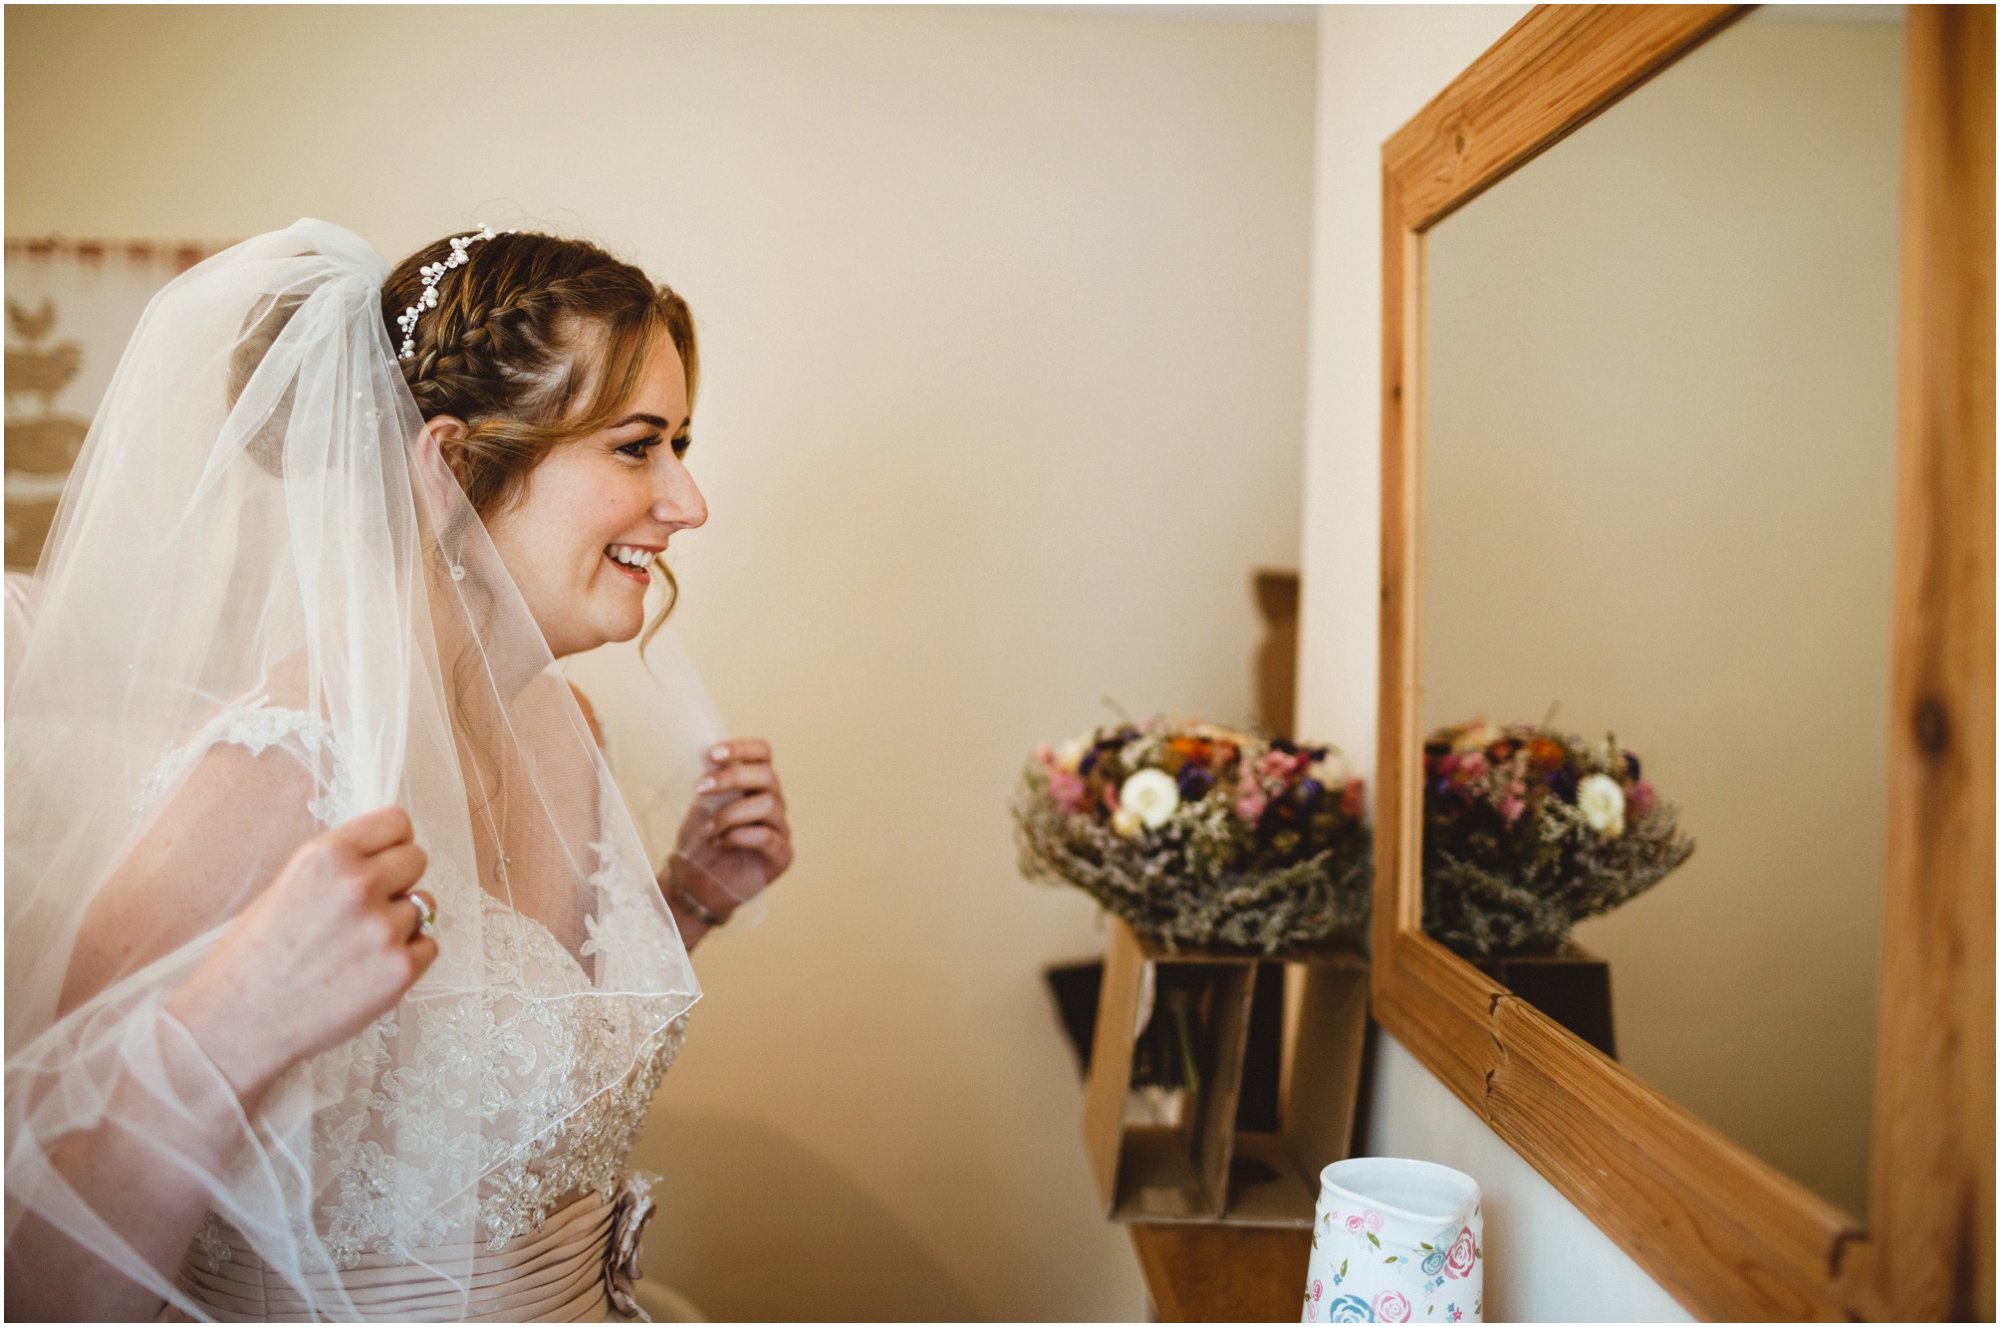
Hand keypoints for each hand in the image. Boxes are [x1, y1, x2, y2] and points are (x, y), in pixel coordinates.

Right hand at [167, 807, 435, 1104]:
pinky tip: (369, 970)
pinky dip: (408, 957)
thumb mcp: (288, 887)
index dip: (391, 843)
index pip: (396, 822)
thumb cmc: (254, 958)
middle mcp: (358, 885)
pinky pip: (428, 946)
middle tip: (368, 908)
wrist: (236, 1024)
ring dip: (401, 922)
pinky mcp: (400, 969)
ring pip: (424, 906)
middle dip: (399, 880)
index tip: (383, 858)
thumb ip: (340, 868)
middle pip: (417, 860)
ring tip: (358, 946)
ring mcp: (383, 928)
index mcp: (325, 856)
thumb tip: (386, 856)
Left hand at [667, 739, 792, 921]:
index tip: (712, 754)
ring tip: (708, 829)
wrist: (697, 883)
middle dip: (731, 777)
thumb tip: (707, 754)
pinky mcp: (782, 855)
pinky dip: (739, 836)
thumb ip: (711, 781)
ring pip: (768, 805)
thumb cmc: (702, 841)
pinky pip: (768, 836)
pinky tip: (721, 843)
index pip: (763, 753)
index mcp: (755, 784)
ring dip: (731, 813)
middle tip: (700, 788)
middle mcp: (773, 802)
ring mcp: (780, 829)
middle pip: (768, 775)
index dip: (742, 747)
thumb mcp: (701, 805)